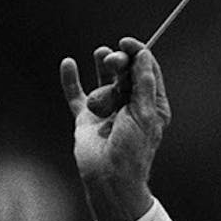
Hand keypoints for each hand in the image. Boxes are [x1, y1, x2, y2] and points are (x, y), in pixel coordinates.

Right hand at [59, 37, 170, 220]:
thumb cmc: (134, 150)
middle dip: (119, 62)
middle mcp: (130, 104)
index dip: (138, 54)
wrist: (110, 178)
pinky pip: (76, 95)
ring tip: (100, 55)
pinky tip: (69, 64)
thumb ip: (143, 84)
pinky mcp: (86, 118)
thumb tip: (143, 56)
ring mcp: (107, 110)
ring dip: (101, 66)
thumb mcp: (146, 114)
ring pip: (103, 80)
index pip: (146, 71)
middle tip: (112, 59)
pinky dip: (71, 80)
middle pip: (124, 72)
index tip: (127, 43)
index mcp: (152, 104)